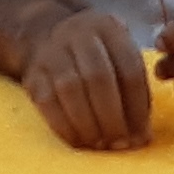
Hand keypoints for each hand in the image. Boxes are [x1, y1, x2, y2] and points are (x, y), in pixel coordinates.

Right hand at [14, 5, 153, 149]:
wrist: (48, 35)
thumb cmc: (97, 55)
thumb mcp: (120, 56)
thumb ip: (135, 90)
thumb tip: (141, 136)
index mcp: (109, 28)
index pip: (129, 68)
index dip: (137, 107)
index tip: (141, 135)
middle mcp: (79, 34)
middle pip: (98, 78)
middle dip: (112, 118)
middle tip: (119, 143)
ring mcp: (52, 51)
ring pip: (70, 89)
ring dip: (88, 124)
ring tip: (99, 144)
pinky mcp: (32, 73)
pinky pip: (47, 102)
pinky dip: (64, 127)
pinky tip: (78, 140)